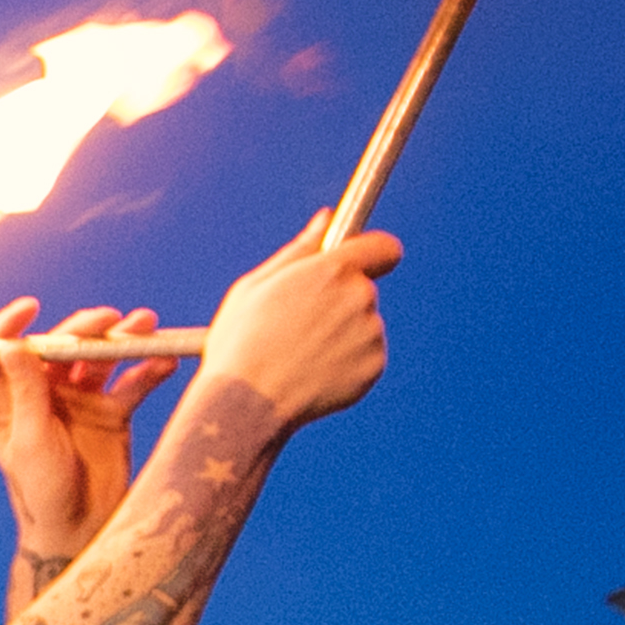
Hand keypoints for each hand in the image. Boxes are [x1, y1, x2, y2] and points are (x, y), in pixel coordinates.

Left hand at [0, 298, 168, 558]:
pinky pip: (132, 383)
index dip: (8, 327)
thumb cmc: (42, 492)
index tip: (30, 307)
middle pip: (60, 348)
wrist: (80, 529)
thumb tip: (9, 347)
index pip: (1, 354)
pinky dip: (149, 370)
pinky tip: (165, 361)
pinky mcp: (112, 415)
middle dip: (83, 330)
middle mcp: (45, 395)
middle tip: (109, 321)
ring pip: (99, 359)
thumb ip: (26, 393)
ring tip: (145, 326)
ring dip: (122, 341)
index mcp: (13, 401)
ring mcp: (80, 402)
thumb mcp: (30, 440)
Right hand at [201, 219, 398, 425]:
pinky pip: (365, 356)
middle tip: (300, 327)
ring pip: (364, 325)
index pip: (384, 247)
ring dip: (341, 335)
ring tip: (299, 355)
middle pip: (363, 289)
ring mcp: (370, 333)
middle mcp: (360, 296)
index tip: (365, 262)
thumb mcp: (255, 287)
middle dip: (340, 303)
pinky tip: (312, 374)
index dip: (374, 254)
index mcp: (332, 269)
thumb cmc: (241, 342)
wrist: (248, 404)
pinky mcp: (374, 366)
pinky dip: (346, 364)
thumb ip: (300, 250)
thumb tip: (326, 219)